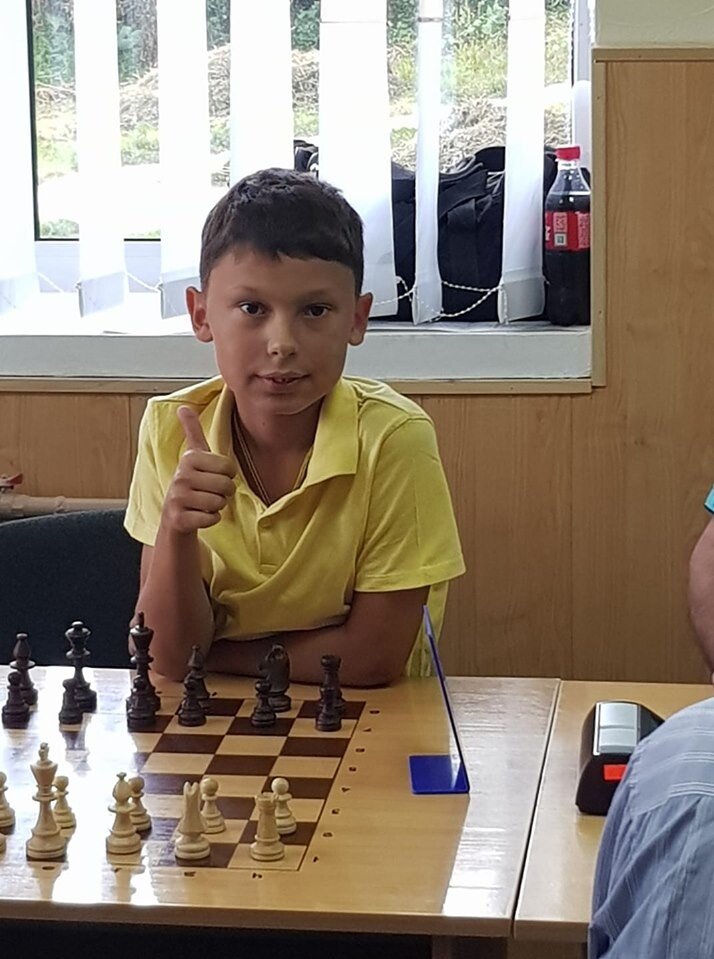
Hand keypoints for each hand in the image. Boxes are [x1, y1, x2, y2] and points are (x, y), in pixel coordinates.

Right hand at [160, 405, 236, 533]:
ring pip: (219, 503)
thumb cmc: (192, 481)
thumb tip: (183, 407)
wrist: (175, 513)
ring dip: (217, 506)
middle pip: (226, 485)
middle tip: (210, 491)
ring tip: (204, 502)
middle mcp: (181, 476)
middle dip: (224, 492)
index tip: (214, 475)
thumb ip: (192, 430)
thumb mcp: (194, 455)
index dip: (228, 474)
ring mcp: (178, 498)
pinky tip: (199, 514)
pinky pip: (212, 519)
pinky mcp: (179, 518)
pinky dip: (211, 519)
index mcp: (189, 459)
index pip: (229, 467)